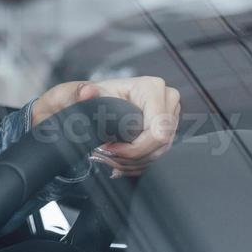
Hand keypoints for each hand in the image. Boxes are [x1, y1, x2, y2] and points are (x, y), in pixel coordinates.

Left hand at [31, 77, 180, 177]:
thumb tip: (87, 92)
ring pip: (159, 152)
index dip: (134, 148)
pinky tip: (119, 162)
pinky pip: (158, 155)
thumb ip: (82, 93)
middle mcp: (166, 99)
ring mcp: (169, 115)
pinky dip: (136, 164)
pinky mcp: (166, 130)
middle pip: (160, 144)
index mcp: (152, 88)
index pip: (157, 131)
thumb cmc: (89, 97)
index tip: (109, 148)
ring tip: (110, 159)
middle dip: (131, 157)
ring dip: (132, 162)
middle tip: (107, 156)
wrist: (92, 101)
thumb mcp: (82, 94)